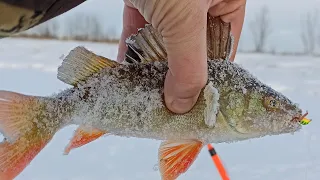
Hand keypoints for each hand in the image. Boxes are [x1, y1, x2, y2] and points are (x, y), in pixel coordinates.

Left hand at [117, 0, 245, 113]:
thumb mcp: (186, 20)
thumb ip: (187, 64)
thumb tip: (181, 105)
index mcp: (225, 2)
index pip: (223, 50)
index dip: (210, 79)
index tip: (196, 105)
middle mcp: (200, 5)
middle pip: (191, 51)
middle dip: (176, 76)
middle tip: (167, 103)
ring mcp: (170, 3)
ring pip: (164, 43)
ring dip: (151, 67)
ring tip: (145, 93)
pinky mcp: (143, 0)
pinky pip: (139, 31)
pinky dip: (132, 50)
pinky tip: (127, 71)